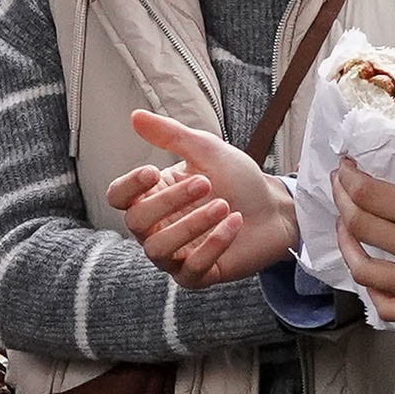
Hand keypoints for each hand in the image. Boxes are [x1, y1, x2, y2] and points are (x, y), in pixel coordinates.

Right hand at [109, 110, 300, 287]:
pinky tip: (234, 223)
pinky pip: (190, 270)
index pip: (118, 197)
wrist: (276, 209)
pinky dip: (213, 245)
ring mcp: (175, 255)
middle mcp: (156, 228)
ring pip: (158, 250)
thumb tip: (135, 116)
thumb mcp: (206, 150)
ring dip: (191, 225)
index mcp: (152, 197)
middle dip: (169, 201)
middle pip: (136, 223)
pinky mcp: (198, 276)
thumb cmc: (238, 180)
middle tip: (205, 183)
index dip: (129, 187)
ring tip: (223, 205)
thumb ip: (170, 135)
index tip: (153, 171)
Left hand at [335, 145, 394, 326]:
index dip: (349, 178)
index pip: (371, 195)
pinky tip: (370, 274)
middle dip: (342, 202)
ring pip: (366, 273)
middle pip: (361, 229)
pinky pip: (391, 308)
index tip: (345, 167)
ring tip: (346, 229)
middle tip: (341, 188)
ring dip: (347, 248)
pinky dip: (372, 293)